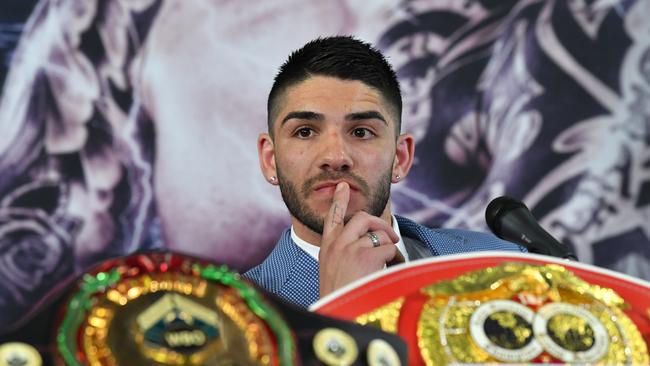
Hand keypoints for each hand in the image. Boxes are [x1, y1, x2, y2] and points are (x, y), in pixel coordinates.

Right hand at [318, 182, 399, 297]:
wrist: (337, 312)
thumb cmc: (337, 296)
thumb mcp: (330, 271)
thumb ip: (342, 255)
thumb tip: (367, 244)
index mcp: (326, 247)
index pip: (332, 217)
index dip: (339, 200)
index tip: (343, 187)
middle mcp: (338, 243)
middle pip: (362, 218)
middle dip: (379, 223)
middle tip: (389, 234)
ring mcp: (352, 248)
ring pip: (379, 234)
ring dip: (389, 246)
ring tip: (392, 261)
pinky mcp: (367, 256)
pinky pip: (389, 249)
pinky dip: (396, 257)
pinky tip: (393, 268)